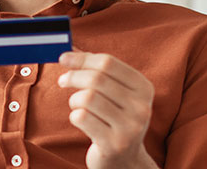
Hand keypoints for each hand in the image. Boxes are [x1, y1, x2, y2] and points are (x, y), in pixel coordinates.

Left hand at [57, 51, 158, 168]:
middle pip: (96, 79)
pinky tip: (82, 121)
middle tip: (62, 80)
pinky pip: (81, 118)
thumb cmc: (114, 119)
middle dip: (73, 77)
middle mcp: (142, 107)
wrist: (125, 160)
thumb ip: (96, 70)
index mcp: (144, 88)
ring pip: (87, 98)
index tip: (63, 58)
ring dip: (74, 100)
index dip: (81, 58)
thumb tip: (69, 49)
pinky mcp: (114, 143)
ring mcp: (130, 127)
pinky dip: (75, 116)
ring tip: (77, 105)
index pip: (108, 62)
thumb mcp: (114, 93)